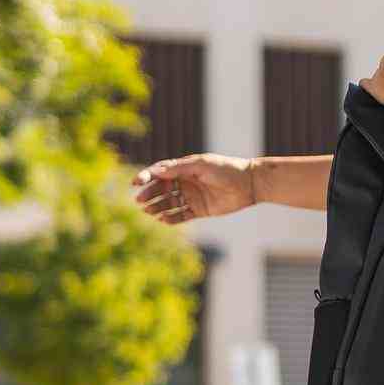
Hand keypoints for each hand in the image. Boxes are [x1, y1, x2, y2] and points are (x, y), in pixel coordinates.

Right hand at [131, 153, 256, 223]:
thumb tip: (156, 171)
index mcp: (184, 168)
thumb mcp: (201, 165)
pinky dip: (171, 218)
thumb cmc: (225, 169)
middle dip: (149, 195)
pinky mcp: (199, 210)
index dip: (146, 177)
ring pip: (169, 203)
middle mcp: (185, 182)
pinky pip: (181, 215)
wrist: (248, 183)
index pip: (160, 173)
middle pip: (161, 189)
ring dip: (158, 207)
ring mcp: (191, 196)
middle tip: (140, 201)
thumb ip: (178, 168)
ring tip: (149, 211)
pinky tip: (163, 219)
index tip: (135, 182)